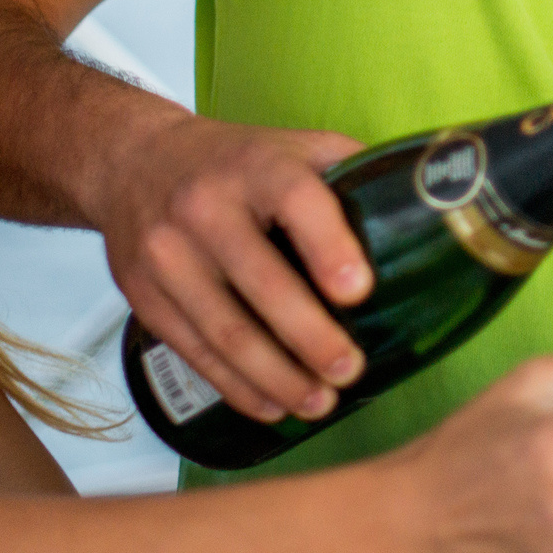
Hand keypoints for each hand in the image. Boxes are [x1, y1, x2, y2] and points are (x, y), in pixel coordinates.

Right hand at [90, 111, 370, 421]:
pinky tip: (272, 405)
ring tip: (320, 403)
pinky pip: (193, 350)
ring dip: (276, 376)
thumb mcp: (290, 146)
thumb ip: (348, 174)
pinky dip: (236, 385)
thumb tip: (422, 216)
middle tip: (350, 369)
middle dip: (310, 336)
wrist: (131, 162)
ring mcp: (167, 254)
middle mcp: (205, 207)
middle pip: (260, 282)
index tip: (358, 292)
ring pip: (224, 330)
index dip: (328, 246)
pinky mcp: (143, 294)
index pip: (295, 199)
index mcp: (255, 165)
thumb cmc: (233, 161)